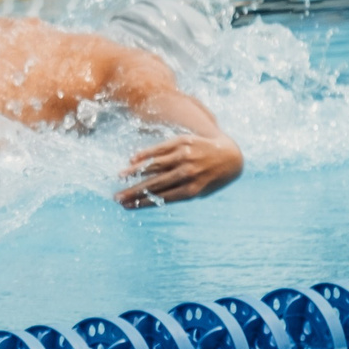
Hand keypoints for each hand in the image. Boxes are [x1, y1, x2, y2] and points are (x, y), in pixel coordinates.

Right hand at [116, 132, 242, 207]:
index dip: (141, 202)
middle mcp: (187, 173)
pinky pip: (160, 148)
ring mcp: (184, 156)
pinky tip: (133, 159)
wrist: (231, 156)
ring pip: (154, 165)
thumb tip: (151, 197)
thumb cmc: (213, 179)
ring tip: (120, 176)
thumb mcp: (199, 191)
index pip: (160, 198)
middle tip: (117, 197)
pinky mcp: (183, 142)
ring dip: (135, 171)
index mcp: (191, 190)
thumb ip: (177, 193)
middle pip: (154, 184)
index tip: (126, 206)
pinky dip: (146, 154)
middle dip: (134, 191)